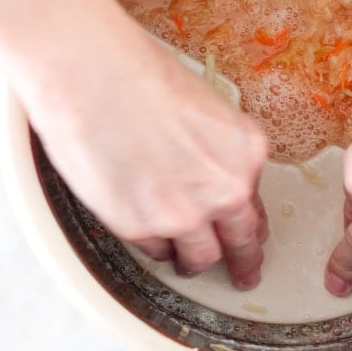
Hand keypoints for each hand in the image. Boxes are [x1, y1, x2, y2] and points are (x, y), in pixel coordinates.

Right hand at [23, 31, 270, 288]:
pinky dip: (155, 245)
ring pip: (200, 257)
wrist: (94, 75)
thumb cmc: (143, 77)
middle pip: (241, 242)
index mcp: (248, 154)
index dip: (253, 227)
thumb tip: (218, 177)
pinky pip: (155, 249)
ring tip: (189, 265)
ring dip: (195, 262)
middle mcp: (225, 189)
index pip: (257, 205)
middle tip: (244, 275)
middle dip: (244, 262)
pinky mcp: (140, 226)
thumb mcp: (209, 110)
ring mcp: (184, 213)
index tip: (253, 239)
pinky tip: (151, 236)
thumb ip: (221, 152)